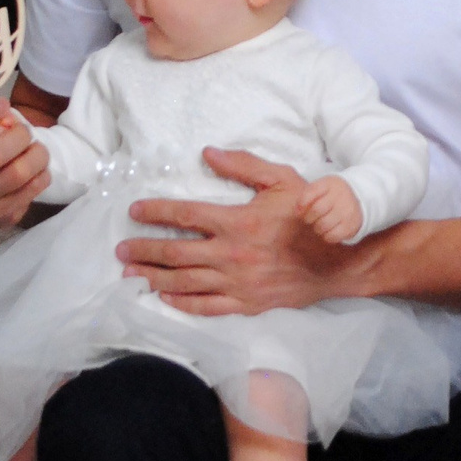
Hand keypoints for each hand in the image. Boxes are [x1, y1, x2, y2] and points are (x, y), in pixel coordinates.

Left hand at [120, 148, 352, 314]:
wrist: (340, 260)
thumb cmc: (310, 215)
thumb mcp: (283, 180)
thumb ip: (245, 166)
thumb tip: (208, 153)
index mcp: (238, 221)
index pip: (186, 216)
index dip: (156, 212)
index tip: (135, 211)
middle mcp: (232, 255)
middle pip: (176, 253)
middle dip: (144, 250)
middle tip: (120, 250)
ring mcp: (238, 283)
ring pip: (185, 282)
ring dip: (153, 277)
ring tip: (129, 274)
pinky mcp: (247, 304)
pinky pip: (207, 307)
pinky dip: (182, 304)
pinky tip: (164, 298)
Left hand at [293, 173, 363, 243]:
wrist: (361, 198)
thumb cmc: (334, 195)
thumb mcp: (322, 187)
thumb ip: (308, 196)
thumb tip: (298, 211)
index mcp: (330, 184)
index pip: (311, 192)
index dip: (301, 203)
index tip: (299, 210)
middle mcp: (340, 196)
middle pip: (316, 210)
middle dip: (308, 218)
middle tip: (310, 218)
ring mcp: (347, 211)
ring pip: (323, 225)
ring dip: (317, 227)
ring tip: (320, 224)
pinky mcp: (351, 225)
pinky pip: (332, 236)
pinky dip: (326, 235)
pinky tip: (328, 230)